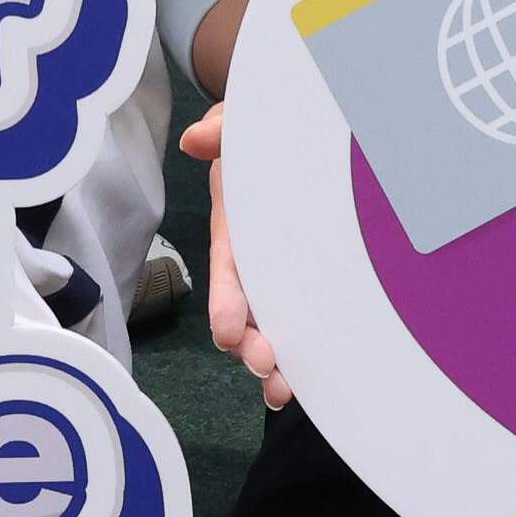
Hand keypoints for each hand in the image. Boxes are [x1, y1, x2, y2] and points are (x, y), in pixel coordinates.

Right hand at [183, 103, 287, 407]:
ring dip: (278, 363)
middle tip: (266, 366)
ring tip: (282, 392)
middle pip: (250, 311)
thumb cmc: (268, 132)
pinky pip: (313, 323)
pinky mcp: (319, 285)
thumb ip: (223, 128)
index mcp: (239, 228)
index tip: (227, 332)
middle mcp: (259, 262)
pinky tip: (316, 384)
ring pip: (278, 327)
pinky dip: (311, 355)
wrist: (304, 135)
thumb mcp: (243, 124)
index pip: (230, 269)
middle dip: (251, 345)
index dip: (228, 301)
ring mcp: (289, 278)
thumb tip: (196, 140)